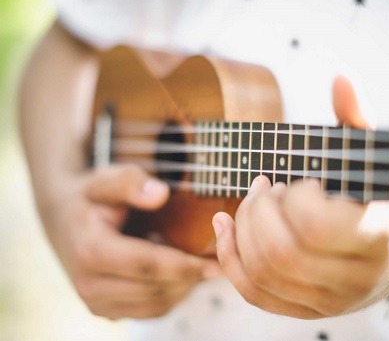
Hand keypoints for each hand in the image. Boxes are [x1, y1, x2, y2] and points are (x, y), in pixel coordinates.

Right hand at [41, 165, 220, 318]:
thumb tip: (160, 193)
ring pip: (155, 304)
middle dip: (189, 277)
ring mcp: (96, 303)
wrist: (66, 222)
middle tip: (218, 262)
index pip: (146, 264)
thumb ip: (130, 182)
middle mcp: (89, 285)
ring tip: (202, 266)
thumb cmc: (93, 198)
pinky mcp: (107, 312)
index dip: (184, 264)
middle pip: (153, 288)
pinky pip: (149, 311)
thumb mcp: (106, 179)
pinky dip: (172, 295)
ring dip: (183, 288)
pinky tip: (183, 275)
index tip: (215, 263)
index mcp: (90, 250)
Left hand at [211, 76, 388, 317]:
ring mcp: (330, 301)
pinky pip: (254, 292)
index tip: (297, 180)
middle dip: (258, 210)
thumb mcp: (374, 159)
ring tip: (254, 200)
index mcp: (379, 237)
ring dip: (243, 229)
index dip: (294, 197)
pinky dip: (229, 256)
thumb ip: (357, 121)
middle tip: (265, 184)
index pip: (316, 225)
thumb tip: (340, 79)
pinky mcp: (307, 309)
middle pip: (280, 252)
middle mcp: (355, 280)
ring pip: (262, 273)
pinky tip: (224, 224)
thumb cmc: (382, 197)